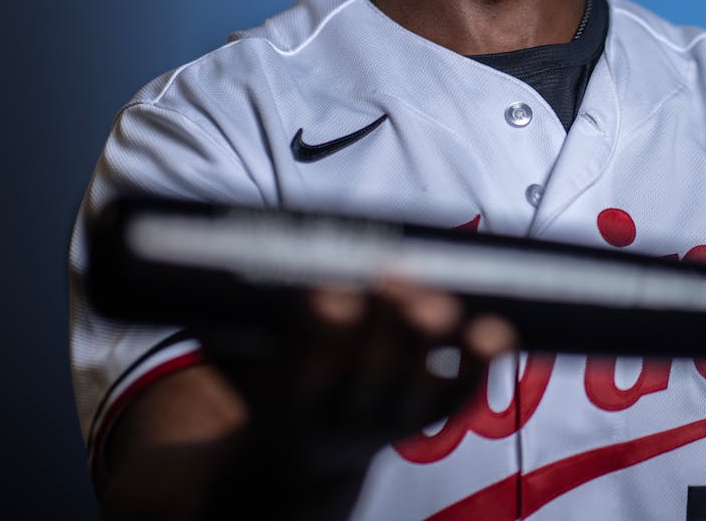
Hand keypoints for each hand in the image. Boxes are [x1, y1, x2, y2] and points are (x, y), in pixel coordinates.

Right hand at [196, 280, 516, 517]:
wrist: (301, 460)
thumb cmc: (270, 383)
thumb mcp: (240, 359)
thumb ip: (232, 317)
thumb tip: (207, 245)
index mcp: (290, 410)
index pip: (304, 377)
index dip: (320, 336)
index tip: (328, 292)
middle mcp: (344, 421)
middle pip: (370, 381)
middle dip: (385, 329)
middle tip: (396, 282)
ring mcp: (391, 423)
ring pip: (420, 392)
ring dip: (437, 346)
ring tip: (448, 308)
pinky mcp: (428, 419)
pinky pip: (460, 397)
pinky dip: (481, 365)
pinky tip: (498, 330)